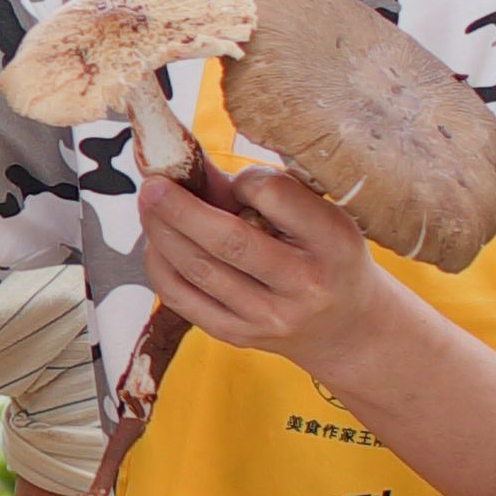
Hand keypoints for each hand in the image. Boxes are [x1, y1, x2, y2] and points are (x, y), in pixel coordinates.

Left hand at [134, 163, 411, 386]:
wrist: (347, 327)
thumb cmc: (327, 254)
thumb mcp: (317, 216)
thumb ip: (263, 188)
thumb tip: (195, 158)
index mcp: (332, 241)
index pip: (275, 197)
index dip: (245, 180)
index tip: (237, 179)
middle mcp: (303, 283)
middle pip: (227, 240)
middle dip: (179, 208)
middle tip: (152, 184)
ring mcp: (268, 316)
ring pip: (198, 269)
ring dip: (162, 231)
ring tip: (148, 205)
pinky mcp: (238, 336)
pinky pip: (182, 299)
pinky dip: (160, 265)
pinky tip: (156, 242)